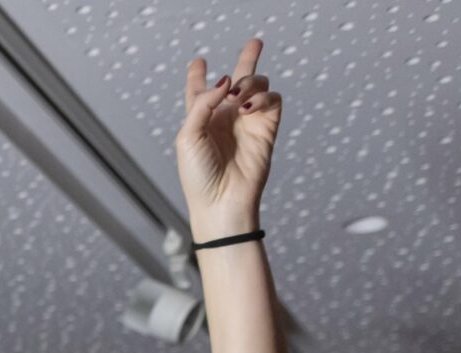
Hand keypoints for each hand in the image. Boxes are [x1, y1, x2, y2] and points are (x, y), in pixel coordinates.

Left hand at [175, 38, 279, 240]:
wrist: (221, 201)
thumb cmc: (198, 175)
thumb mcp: (188, 136)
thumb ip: (203, 102)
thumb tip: (227, 79)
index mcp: (201, 118)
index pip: (200, 91)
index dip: (198, 75)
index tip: (198, 62)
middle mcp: (225, 117)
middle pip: (237, 80)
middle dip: (247, 60)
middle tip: (255, 43)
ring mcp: (247, 121)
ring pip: (257, 85)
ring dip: (250, 82)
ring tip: (239, 98)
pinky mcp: (266, 128)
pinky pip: (273, 100)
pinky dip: (263, 96)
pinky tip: (248, 107)